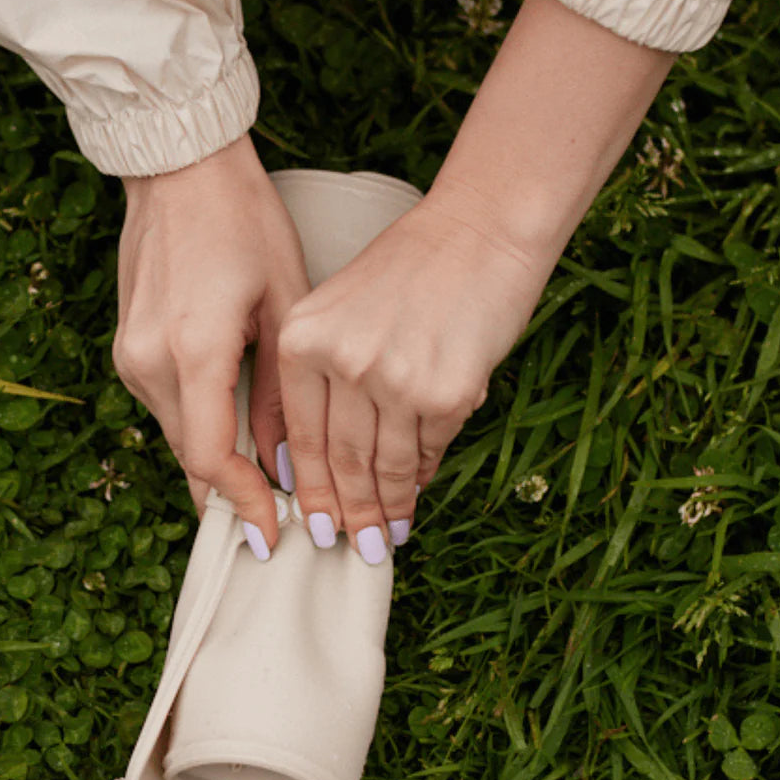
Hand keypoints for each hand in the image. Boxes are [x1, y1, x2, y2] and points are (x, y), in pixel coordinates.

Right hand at [113, 133, 311, 549]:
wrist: (179, 168)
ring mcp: (130, 355)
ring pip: (175, 436)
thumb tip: (287, 464)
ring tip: (265, 486)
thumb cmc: (242, 221)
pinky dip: (199, 428)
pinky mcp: (128, 347)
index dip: (242, 504)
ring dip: (215, 464)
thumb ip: (281, 393)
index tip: (273, 535)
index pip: (210, 458)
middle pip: (188, 457)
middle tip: (278, 525)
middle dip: (232, 495)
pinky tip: (235, 433)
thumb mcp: (284, 305)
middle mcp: (149, 361)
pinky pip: (166, 407)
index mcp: (193, 350)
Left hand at [276, 189, 556, 561]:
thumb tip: (329, 461)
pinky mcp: (444, 392)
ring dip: (387, 506)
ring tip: (387, 535)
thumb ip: (323, 377)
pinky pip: (429, 449)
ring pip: (385, 464)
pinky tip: (420, 490)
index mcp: (302, 340)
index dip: (310, 490)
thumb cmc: (411, 269)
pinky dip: (425, 473)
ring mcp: (392, 380)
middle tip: (354, 547)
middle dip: (349, 511)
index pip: (300, 436)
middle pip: (341, 460)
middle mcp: (341, 362)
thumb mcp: (339, 311)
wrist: (479, 233)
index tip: (315, 523)